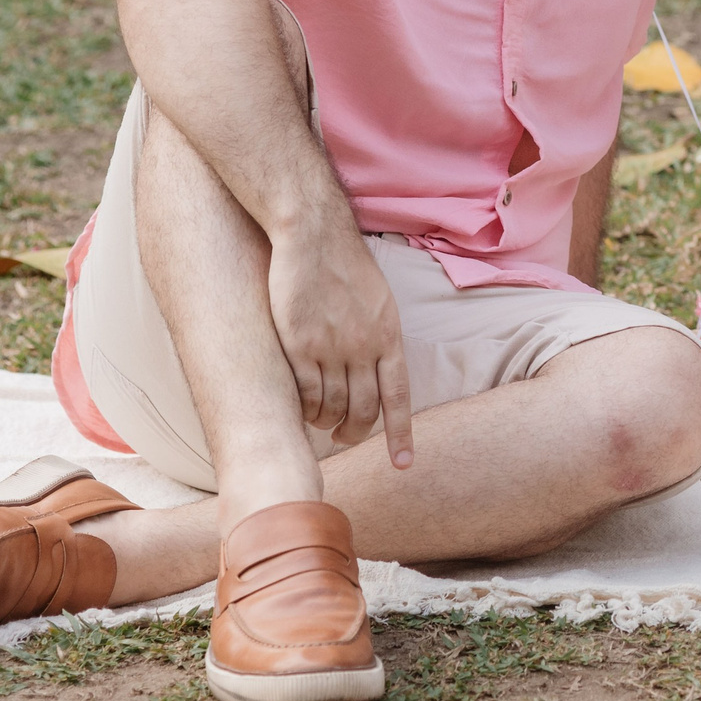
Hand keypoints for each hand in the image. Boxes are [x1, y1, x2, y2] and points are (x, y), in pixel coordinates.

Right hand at [266, 223, 413, 468]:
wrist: (313, 236)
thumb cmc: (345, 265)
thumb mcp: (379, 300)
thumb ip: (380, 337)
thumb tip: (380, 368)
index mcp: (389, 335)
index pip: (399, 395)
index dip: (400, 433)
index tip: (402, 464)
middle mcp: (363, 346)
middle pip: (364, 409)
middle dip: (355, 433)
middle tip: (344, 438)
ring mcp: (330, 347)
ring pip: (332, 406)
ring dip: (326, 422)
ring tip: (321, 422)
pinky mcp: (298, 345)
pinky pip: (305, 393)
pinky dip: (305, 408)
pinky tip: (302, 408)